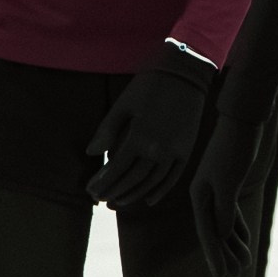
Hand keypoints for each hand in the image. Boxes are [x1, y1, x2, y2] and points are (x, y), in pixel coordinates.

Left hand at [85, 45, 215, 208]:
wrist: (185, 74)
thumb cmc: (149, 86)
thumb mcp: (124, 104)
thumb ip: (107, 130)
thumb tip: (90, 153)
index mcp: (139, 137)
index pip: (116, 169)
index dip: (103, 183)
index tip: (91, 191)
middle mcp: (157, 149)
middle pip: (132, 180)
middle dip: (114, 192)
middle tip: (100, 199)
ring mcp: (174, 152)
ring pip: (151, 183)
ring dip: (133, 195)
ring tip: (118, 202)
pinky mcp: (187, 151)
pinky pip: (173, 178)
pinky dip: (160, 191)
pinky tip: (148, 200)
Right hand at [189, 110, 267, 276]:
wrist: (243, 120)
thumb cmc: (233, 149)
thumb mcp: (228, 182)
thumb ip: (223, 210)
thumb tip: (221, 234)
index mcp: (199, 195)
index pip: (207, 233)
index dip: (215, 257)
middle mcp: (204, 195)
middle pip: (215, 232)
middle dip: (225, 255)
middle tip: (237, 276)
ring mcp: (217, 190)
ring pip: (224, 224)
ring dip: (234, 245)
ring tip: (244, 265)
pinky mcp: (230, 184)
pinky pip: (232, 212)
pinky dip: (238, 227)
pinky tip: (245, 242)